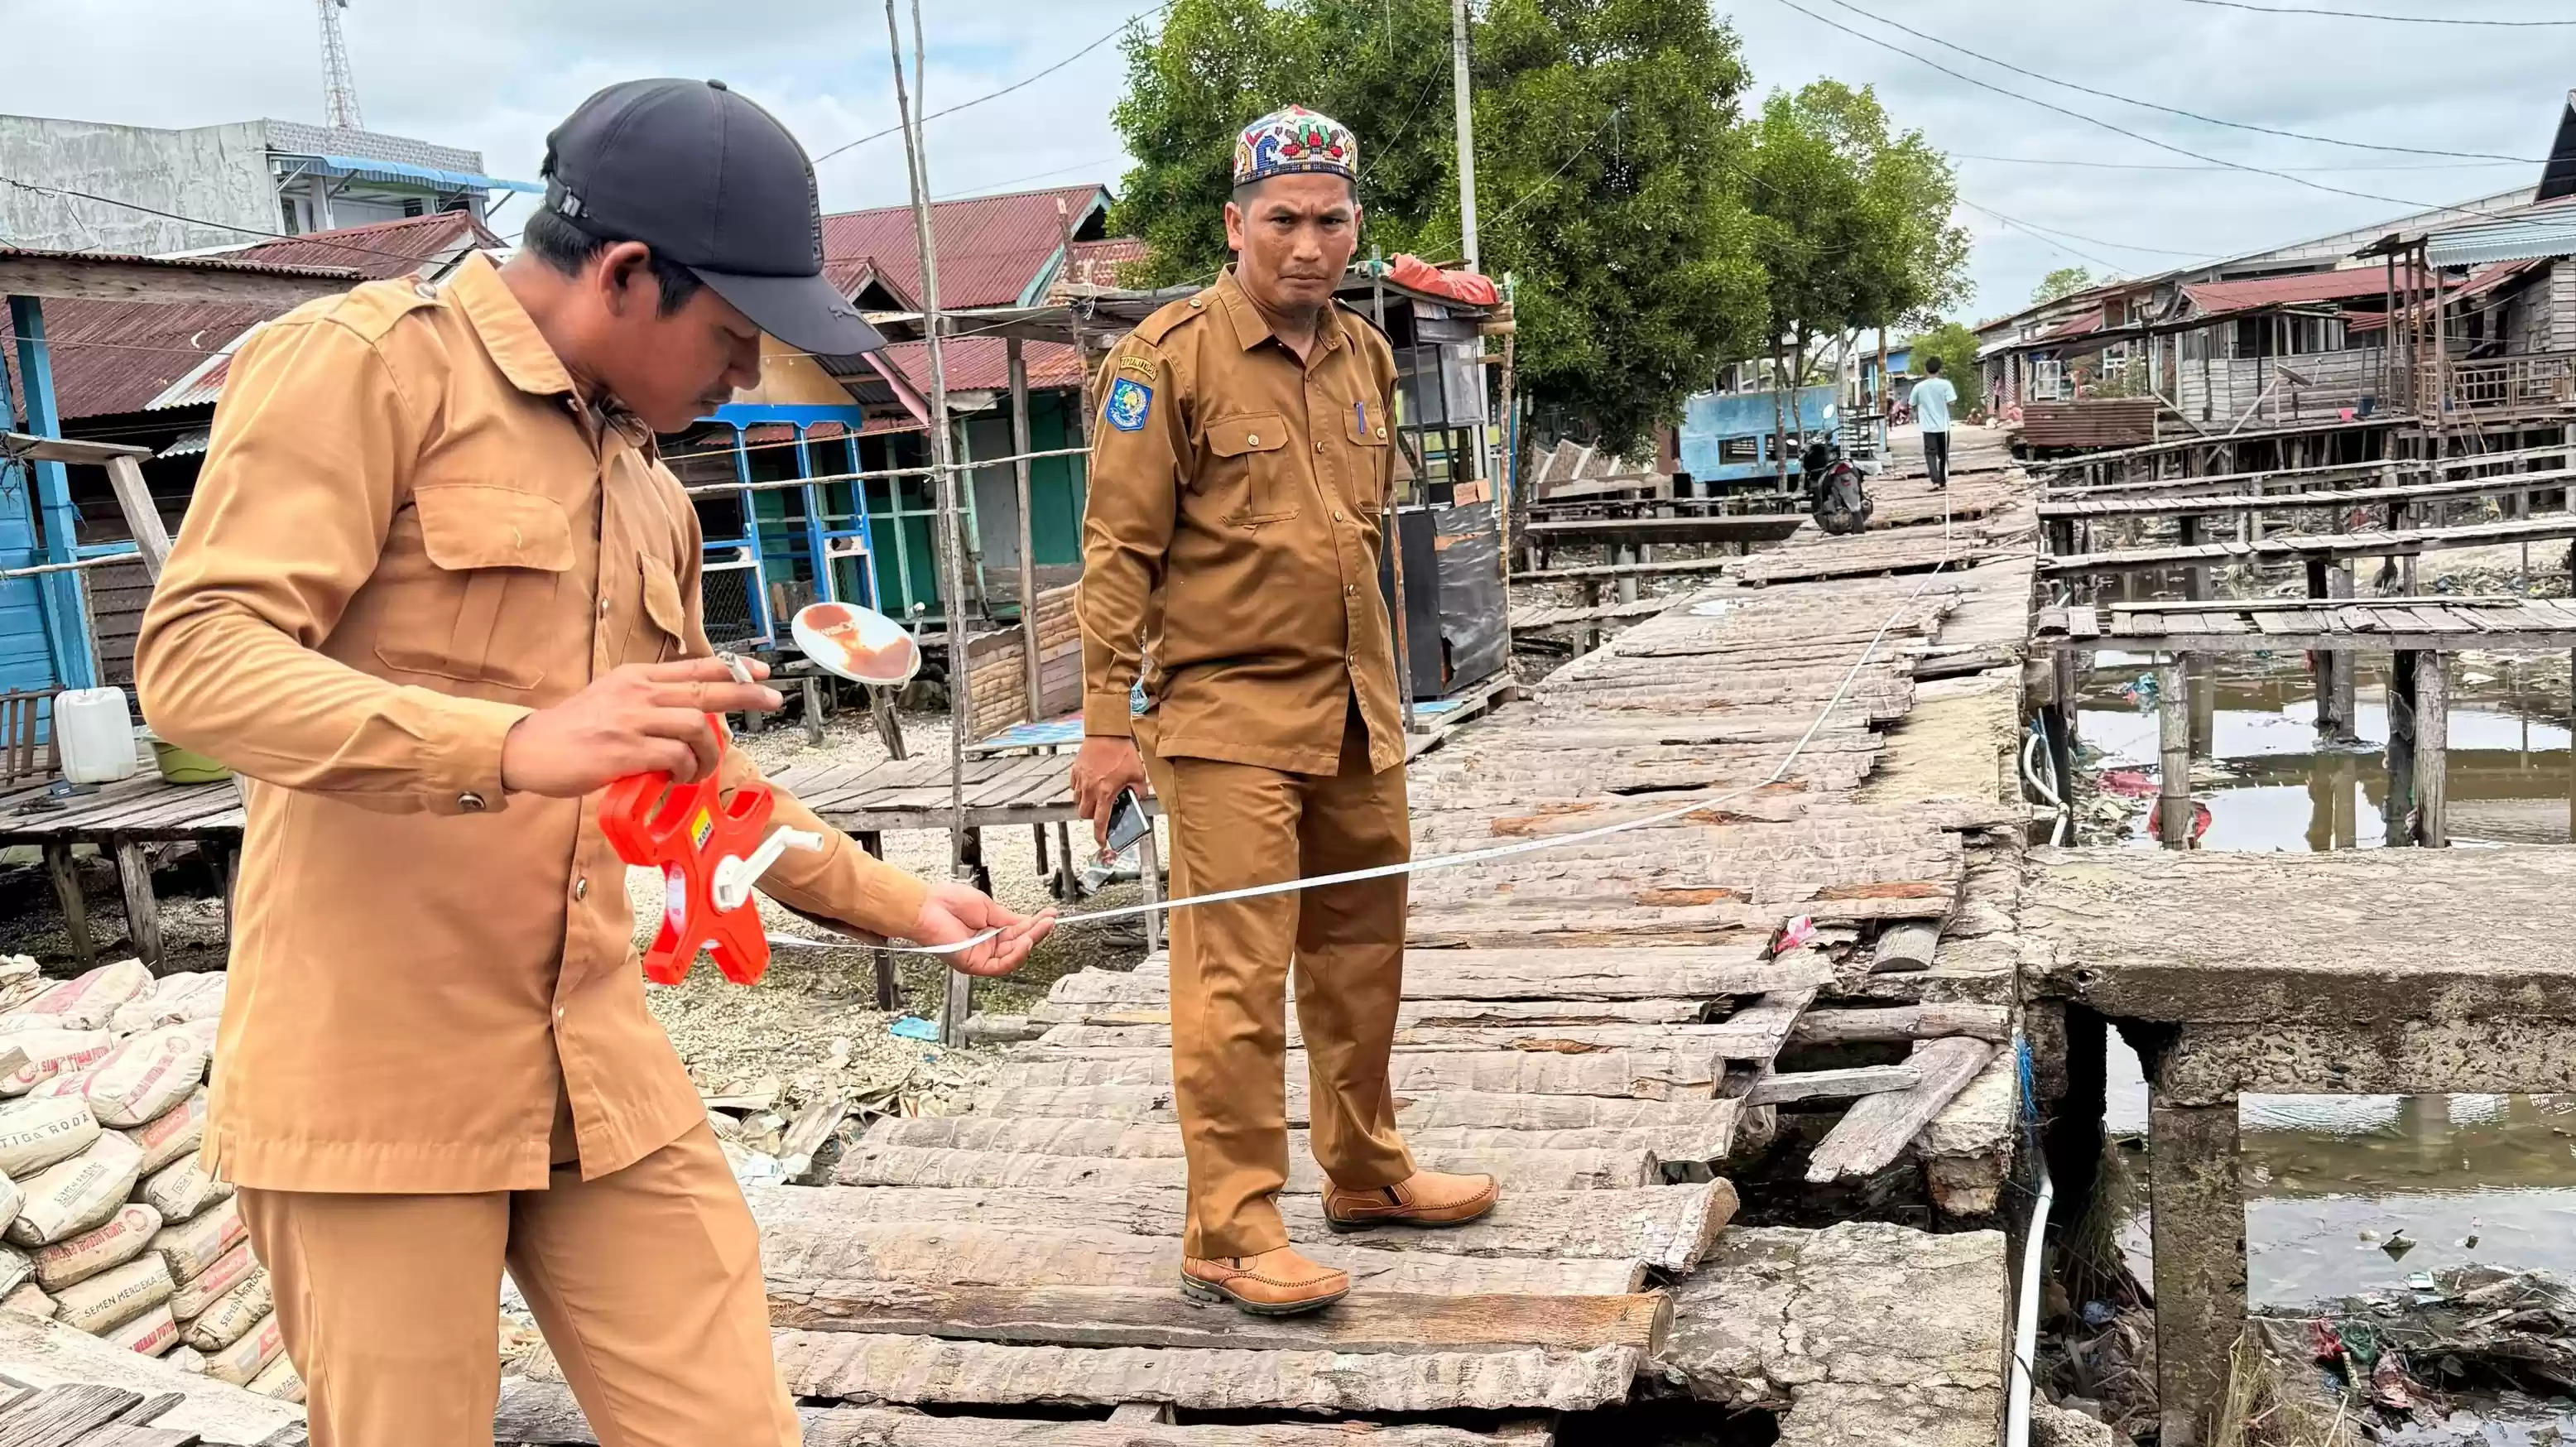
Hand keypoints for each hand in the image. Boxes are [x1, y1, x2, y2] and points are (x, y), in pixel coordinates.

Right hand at [501, 658, 781, 797]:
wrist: (529, 748)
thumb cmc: (571, 730)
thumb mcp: (611, 699)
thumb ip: (648, 702)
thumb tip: (690, 715)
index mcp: (637, 678)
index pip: (695, 666)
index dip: (732, 667)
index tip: (759, 671)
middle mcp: (638, 693)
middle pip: (706, 686)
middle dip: (746, 692)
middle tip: (772, 699)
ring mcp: (632, 720)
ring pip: (696, 724)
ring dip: (708, 752)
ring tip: (698, 770)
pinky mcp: (625, 750)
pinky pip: (675, 756)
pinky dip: (685, 771)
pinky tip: (676, 780)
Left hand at [911, 881, 1052, 976]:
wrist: (927, 907)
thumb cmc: (947, 903)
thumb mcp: (987, 907)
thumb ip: (1008, 918)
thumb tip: (1028, 920)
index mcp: (990, 931)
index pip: (1018, 931)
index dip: (1035, 925)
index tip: (1049, 916)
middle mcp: (987, 945)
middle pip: (1018, 945)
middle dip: (1036, 933)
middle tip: (1049, 922)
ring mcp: (981, 956)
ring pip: (1013, 957)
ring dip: (1029, 944)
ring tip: (1039, 929)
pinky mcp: (974, 965)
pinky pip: (1000, 966)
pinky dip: (1015, 956)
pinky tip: (1025, 942)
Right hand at [1071, 735, 1149, 847]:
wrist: (1106, 732)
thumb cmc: (1122, 751)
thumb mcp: (1138, 773)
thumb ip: (1139, 789)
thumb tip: (1138, 798)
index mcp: (1105, 793)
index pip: (1100, 821)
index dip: (1100, 835)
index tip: (1101, 842)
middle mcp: (1090, 789)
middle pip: (1084, 814)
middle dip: (1092, 817)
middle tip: (1101, 812)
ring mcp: (1081, 780)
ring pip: (1077, 801)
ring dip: (1085, 804)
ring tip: (1096, 797)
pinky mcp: (1076, 770)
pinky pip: (1074, 786)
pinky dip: (1080, 789)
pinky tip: (1090, 783)